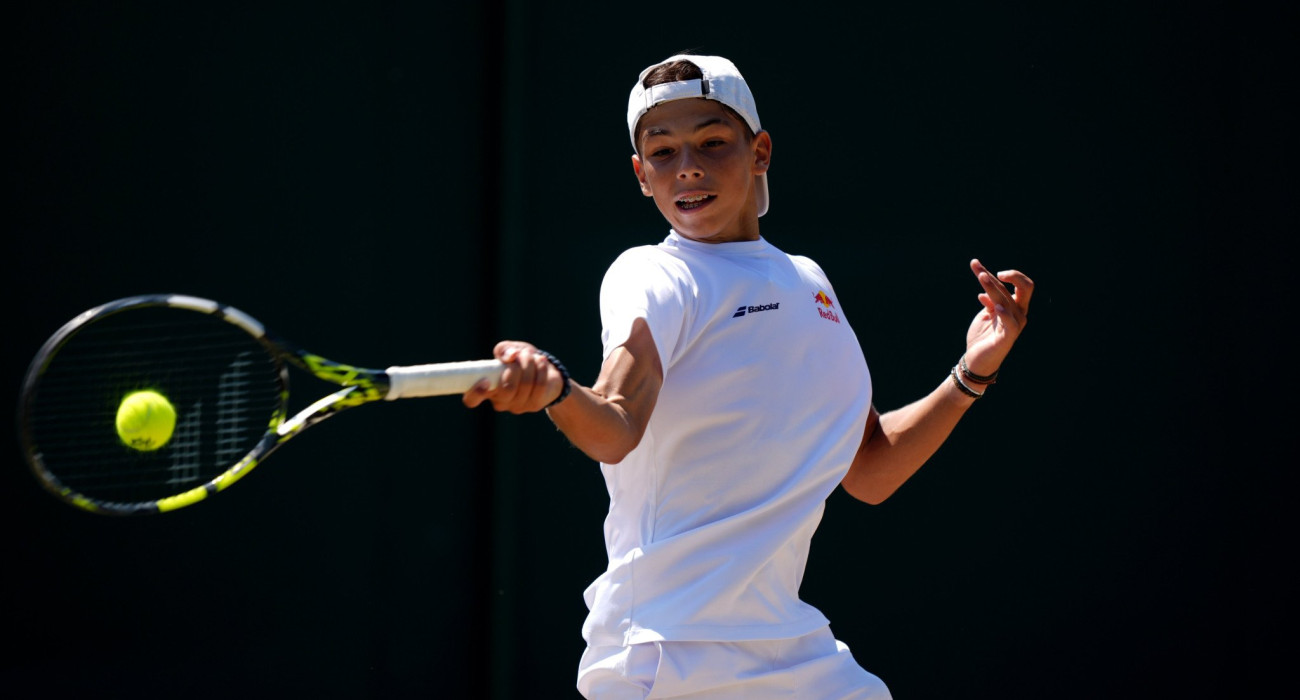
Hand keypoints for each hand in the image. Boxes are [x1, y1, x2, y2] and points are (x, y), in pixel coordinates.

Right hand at [462, 341, 566, 413]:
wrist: (543, 370)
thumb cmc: (519, 360)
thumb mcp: (509, 350)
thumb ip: (504, 349)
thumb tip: (510, 356)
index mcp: (486, 389)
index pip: (472, 400)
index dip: (476, 393)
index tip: (485, 380)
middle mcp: (499, 401)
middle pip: (507, 389)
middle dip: (517, 367)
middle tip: (520, 355)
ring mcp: (516, 406)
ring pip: (525, 385)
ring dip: (530, 364)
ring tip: (531, 356)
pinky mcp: (534, 405)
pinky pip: (540, 386)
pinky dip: (541, 369)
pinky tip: (540, 362)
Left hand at [963, 259, 1033, 376]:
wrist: (977, 359)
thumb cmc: (982, 337)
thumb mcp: (985, 315)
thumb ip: (989, 301)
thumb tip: (984, 291)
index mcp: (1015, 306)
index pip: (1015, 284)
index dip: (1001, 273)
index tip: (977, 265)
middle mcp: (1018, 313)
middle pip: (1022, 288)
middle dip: (1007, 275)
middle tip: (983, 270)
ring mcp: (1015, 324)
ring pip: (1007, 300)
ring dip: (993, 287)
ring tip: (981, 277)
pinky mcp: (1008, 337)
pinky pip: (1010, 323)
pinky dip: (1004, 313)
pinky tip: (997, 306)